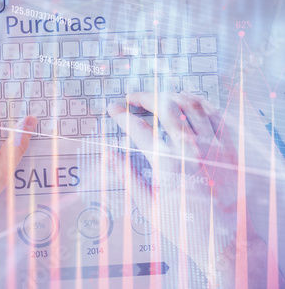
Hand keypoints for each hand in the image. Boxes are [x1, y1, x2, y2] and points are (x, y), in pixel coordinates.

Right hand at [107, 92, 273, 287]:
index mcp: (167, 163)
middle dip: (143, 96)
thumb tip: (109, 155)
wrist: (225, 240)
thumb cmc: (186, 226)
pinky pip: (213, 112)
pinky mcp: (227, 146)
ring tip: (157, 98)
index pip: (137, 128)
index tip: (113, 109)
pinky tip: (186, 104)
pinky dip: (197, 102)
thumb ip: (127, 174)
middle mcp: (190, 148)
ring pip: (189, 103)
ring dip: (169, 95)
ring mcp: (212, 144)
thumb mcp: (148, 204)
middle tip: (131, 98)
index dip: (120, 114)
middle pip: (164, 105)